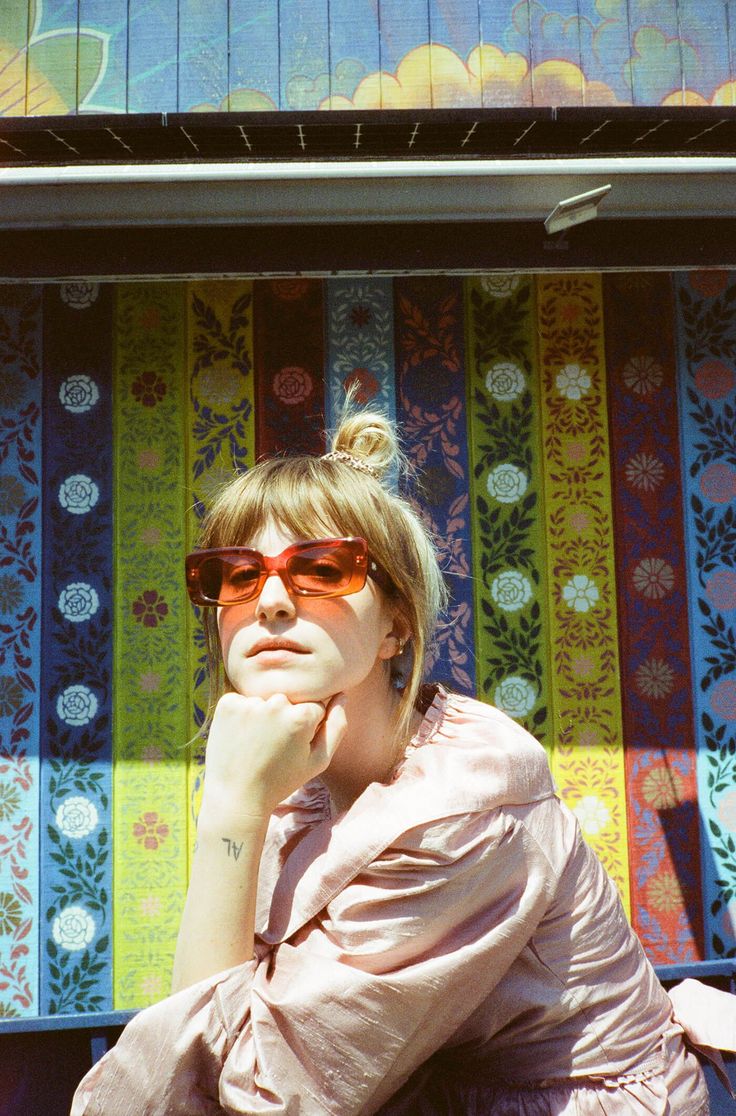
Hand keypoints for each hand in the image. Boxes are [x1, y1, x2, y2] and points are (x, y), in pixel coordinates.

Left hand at [200, 691, 346, 822]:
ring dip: (263, 715)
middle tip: (273, 746)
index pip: (314, 706)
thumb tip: (342, 694)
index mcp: (302, 716)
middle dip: (285, 717)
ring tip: (256, 743)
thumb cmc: (281, 781)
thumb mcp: (319, 760)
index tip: (293, 746)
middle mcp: (276, 704)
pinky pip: (242, 699)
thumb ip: (337, 726)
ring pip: (265, 699)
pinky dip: (242, 714)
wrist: (236, 797)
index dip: (306, 727)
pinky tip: (240, 736)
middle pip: (289, 700)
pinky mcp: (227, 704)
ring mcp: (249, 702)